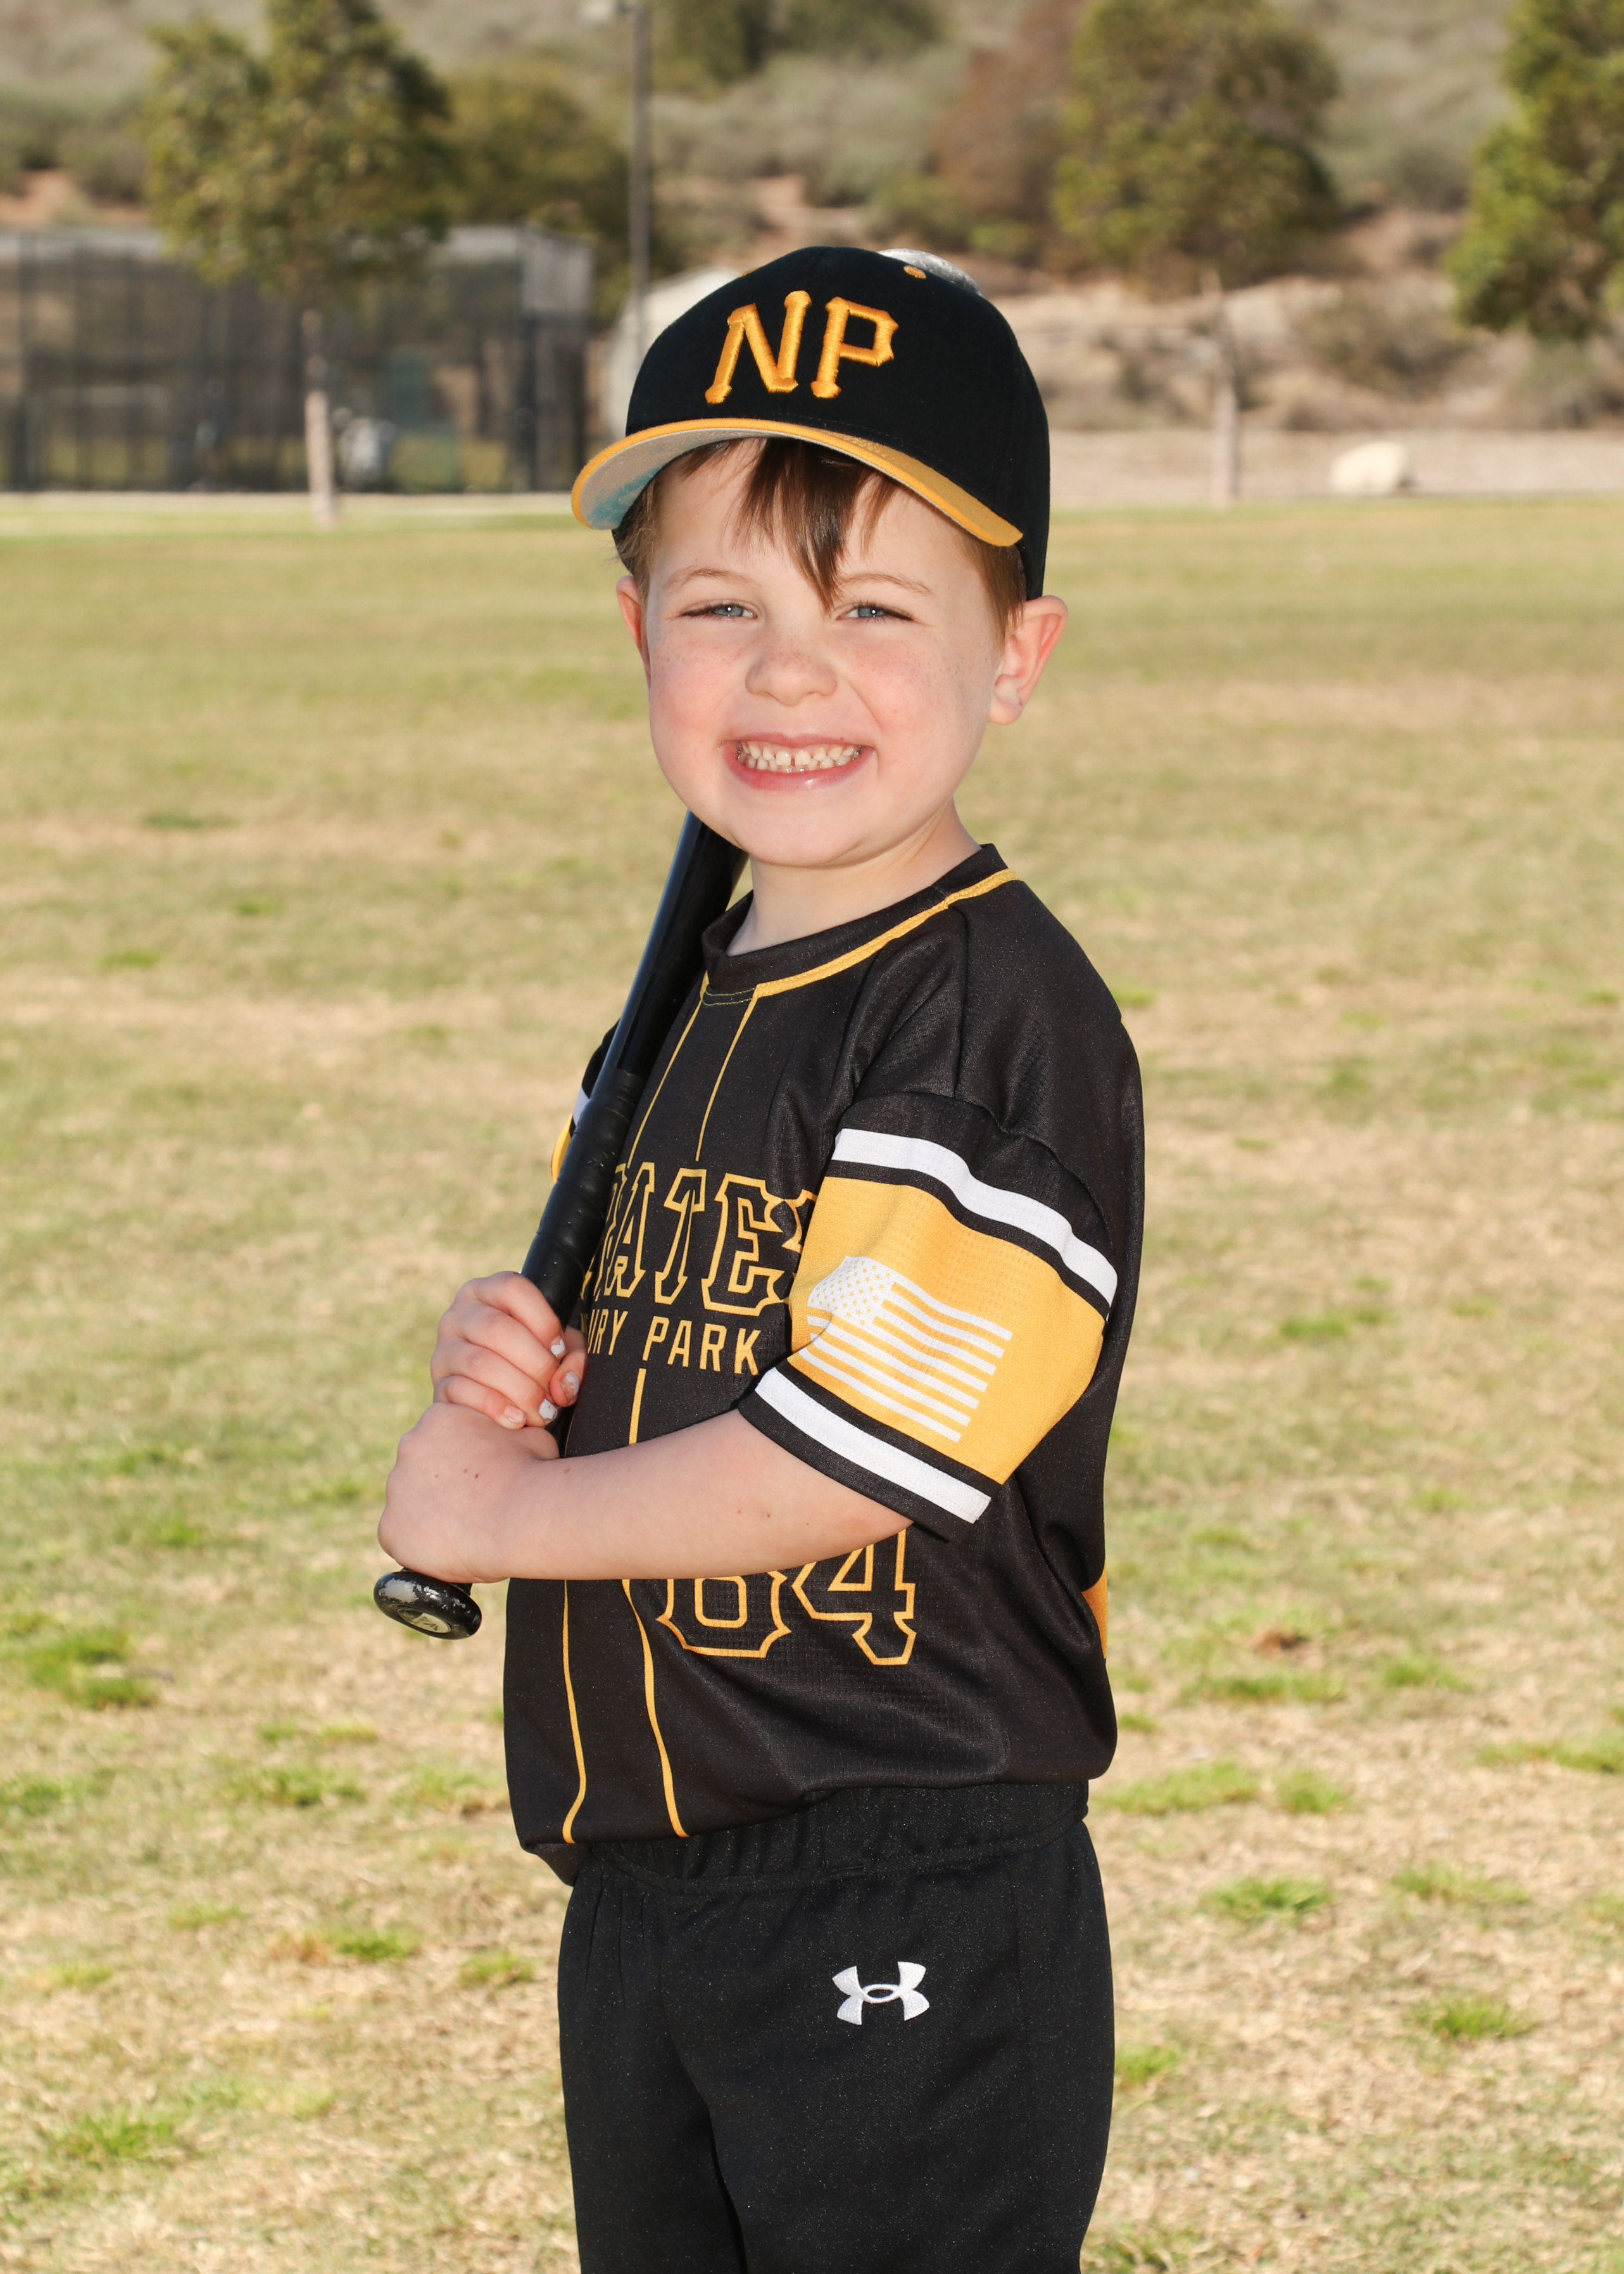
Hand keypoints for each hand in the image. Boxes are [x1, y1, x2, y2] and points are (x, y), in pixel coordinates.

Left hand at [380, 1402, 554, 1583]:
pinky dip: (420, 1546)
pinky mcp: (390, 1528)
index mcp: (438, 1418)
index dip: (462, 1462)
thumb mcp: (531, 1436)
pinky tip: (448, 1548)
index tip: (480, 1479)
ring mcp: (396, 1488)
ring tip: (466, 1529)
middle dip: (442, 1487)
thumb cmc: (531, 1473)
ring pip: (410, 1505)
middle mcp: (408, 1446)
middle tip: (473, 1506)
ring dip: (431, 1515)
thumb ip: (511, 1433)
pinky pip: (402, 1538)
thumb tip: (518, 1436)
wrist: (519, 1514)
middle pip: (421, 1470)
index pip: (441, 1440)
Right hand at [430, 1272, 586, 1430]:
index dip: (543, 1321)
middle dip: (535, 1363)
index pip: (513, 1289)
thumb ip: (573, 1359)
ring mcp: (444, 1348)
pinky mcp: (439, 1383)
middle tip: (553, 1388)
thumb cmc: (532, 1362)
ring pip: (480, 1363)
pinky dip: (495, 1408)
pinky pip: (462, 1392)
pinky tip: (517, 1420)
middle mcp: (459, 1314)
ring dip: (520, 1391)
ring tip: (543, 1411)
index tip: (560, 1350)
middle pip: (497, 1329)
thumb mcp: (558, 1350)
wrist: (498, 1397)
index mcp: (488, 1292)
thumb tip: (564, 1386)